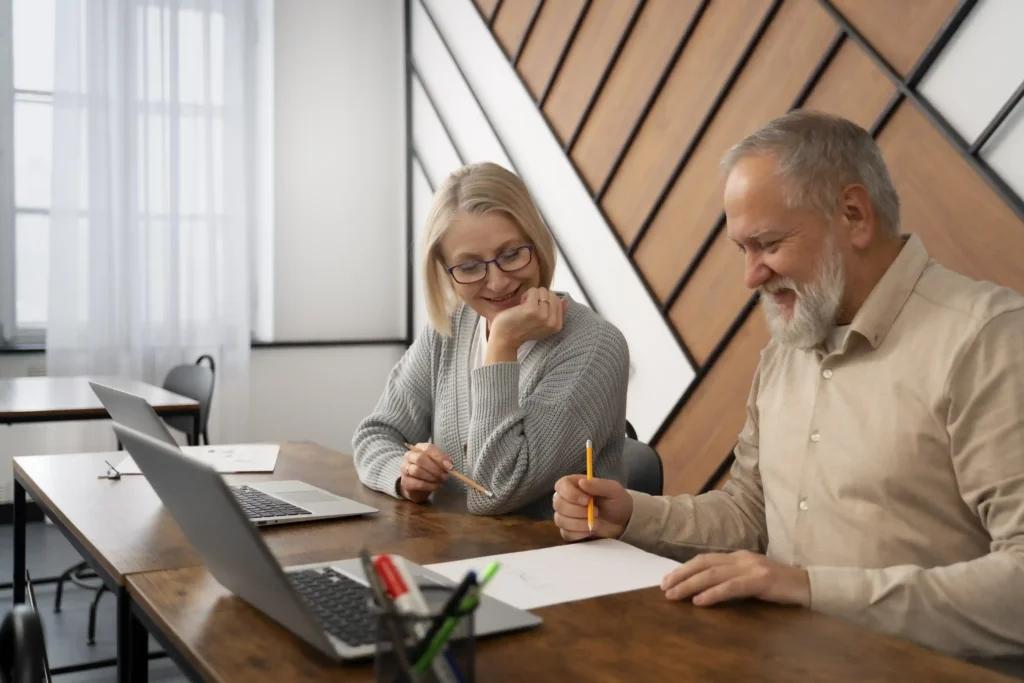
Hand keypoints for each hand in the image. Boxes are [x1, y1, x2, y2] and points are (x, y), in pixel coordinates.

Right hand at [398, 443, 452, 502]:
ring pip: (417, 471)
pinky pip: (417, 483)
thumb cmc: (428, 471)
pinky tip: (436, 487)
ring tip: (440, 481)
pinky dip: (429, 486)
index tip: (450, 466)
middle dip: (435, 468)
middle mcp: (409, 456)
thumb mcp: (436, 464)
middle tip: (445, 476)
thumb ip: (442, 462)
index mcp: (418, 448)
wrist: (415, 486)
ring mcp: (404, 469)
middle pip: (420, 458)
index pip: (428, 448)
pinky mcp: (405, 482)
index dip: (439, 457)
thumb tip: (449, 465)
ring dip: (432, 477)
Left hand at [488, 287, 567, 353]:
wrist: (505, 338)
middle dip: (540, 297)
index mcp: (557, 326)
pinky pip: (534, 291)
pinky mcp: (532, 309)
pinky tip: (521, 305)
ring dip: (532, 295)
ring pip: (543, 291)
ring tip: (525, 307)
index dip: (546, 301)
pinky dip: (526, 294)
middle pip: (552, 294)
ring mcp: (543, 315)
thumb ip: (556, 314)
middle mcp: (552, 322)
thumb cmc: (522, 330)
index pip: (559, 301)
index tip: (537, 311)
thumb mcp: (543, 325)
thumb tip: (566, 300)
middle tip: (530, 308)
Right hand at [552, 474, 633, 541]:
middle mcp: (566, 499)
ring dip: (579, 523)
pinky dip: (579, 534)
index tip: (587, 501)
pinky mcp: (568, 531)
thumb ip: (598, 485)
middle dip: (578, 511)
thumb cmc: (616, 502)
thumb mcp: (613, 490)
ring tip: (597, 522)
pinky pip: (565, 533)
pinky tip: (591, 530)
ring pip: (560, 520)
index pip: (561, 486)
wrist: (623, 522)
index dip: (571, 494)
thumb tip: (582, 482)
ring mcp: (565, 516)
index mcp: (574, 484)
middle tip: (597, 512)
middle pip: (558, 504)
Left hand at [660, 550, 809, 606]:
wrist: (810, 586)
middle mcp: (742, 558)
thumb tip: (703, 590)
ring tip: (674, 595)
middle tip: (664, 588)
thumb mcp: (751, 579)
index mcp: (738, 556)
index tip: (667, 580)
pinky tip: (700, 601)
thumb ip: (731, 580)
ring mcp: (752, 567)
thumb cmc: (780, 586)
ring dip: (690, 585)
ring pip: (713, 574)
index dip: (684, 568)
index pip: (704, 559)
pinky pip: (732, 587)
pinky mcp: (761, 580)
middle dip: (681, 575)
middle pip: (703, 563)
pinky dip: (713, 593)